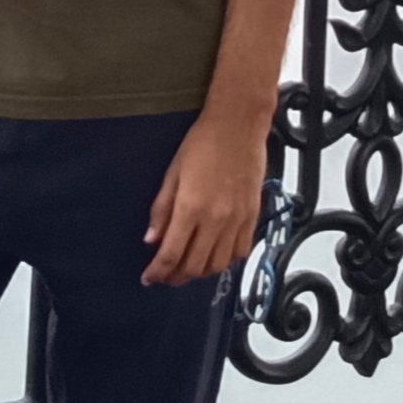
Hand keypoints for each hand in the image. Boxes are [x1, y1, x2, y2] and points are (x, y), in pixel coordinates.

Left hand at [140, 112, 267, 287]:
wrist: (238, 125)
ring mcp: (237, 220)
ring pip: (218, 265)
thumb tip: (152, 238)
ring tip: (187, 267)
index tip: (149, 277)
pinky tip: (214, 255)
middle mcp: (215, 219)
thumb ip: (161, 210)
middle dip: (175, 277)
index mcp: (190, 208)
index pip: (171, 255)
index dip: (157, 272)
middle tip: (165, 276)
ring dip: (200, 272)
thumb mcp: (172, 174)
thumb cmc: (204, 142)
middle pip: (194, 266)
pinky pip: (240, 252)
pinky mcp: (252, 216)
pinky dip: (226, 261)